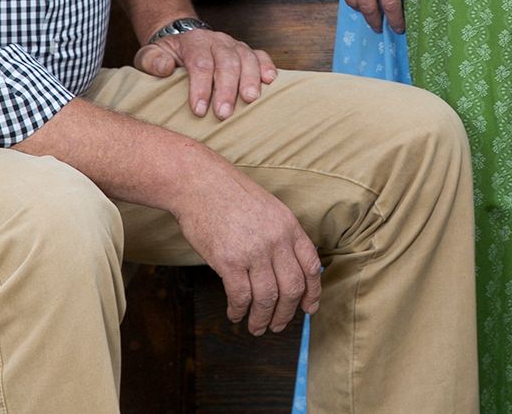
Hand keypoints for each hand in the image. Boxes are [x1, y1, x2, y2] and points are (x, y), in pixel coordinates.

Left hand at [135, 26, 276, 120]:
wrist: (182, 39)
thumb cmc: (166, 55)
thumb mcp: (150, 55)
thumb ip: (152, 61)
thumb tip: (165, 68)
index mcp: (193, 41)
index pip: (200, 63)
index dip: (201, 87)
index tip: (199, 111)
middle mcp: (217, 40)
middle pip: (226, 62)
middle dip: (226, 89)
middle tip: (223, 114)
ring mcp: (234, 45)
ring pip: (246, 58)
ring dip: (249, 79)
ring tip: (249, 99)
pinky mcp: (246, 51)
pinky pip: (260, 55)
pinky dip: (267, 66)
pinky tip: (269, 80)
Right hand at [181, 154, 323, 333]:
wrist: (199, 183)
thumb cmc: (230, 196)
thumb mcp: (269, 209)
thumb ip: (282, 236)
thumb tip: (289, 268)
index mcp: (289, 226)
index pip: (311, 266)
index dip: (312, 292)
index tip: (308, 308)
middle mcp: (277, 240)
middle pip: (292, 288)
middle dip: (286, 313)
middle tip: (277, 325)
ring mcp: (254, 251)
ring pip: (267, 298)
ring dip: (262, 318)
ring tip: (256, 327)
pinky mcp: (229, 261)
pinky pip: (241, 296)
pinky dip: (239, 311)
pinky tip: (235, 314)